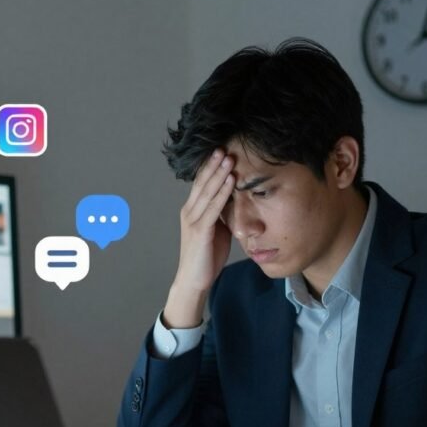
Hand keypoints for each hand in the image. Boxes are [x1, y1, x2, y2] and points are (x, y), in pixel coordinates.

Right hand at [162, 149, 234, 327]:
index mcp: (192, 210)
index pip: (201, 183)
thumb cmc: (207, 257)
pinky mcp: (200, 231)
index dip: (210, 167)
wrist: (194, 280)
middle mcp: (189, 212)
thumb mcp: (217, 230)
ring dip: (219, 173)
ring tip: (229, 157)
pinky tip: (230, 181)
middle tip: (224, 146)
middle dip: (213, 164)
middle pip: (202, 182)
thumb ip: (222, 214)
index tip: (222, 151)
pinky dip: (222, 192)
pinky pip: (213, 207)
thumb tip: (237, 200)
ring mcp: (193, 220)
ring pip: (207, 191)